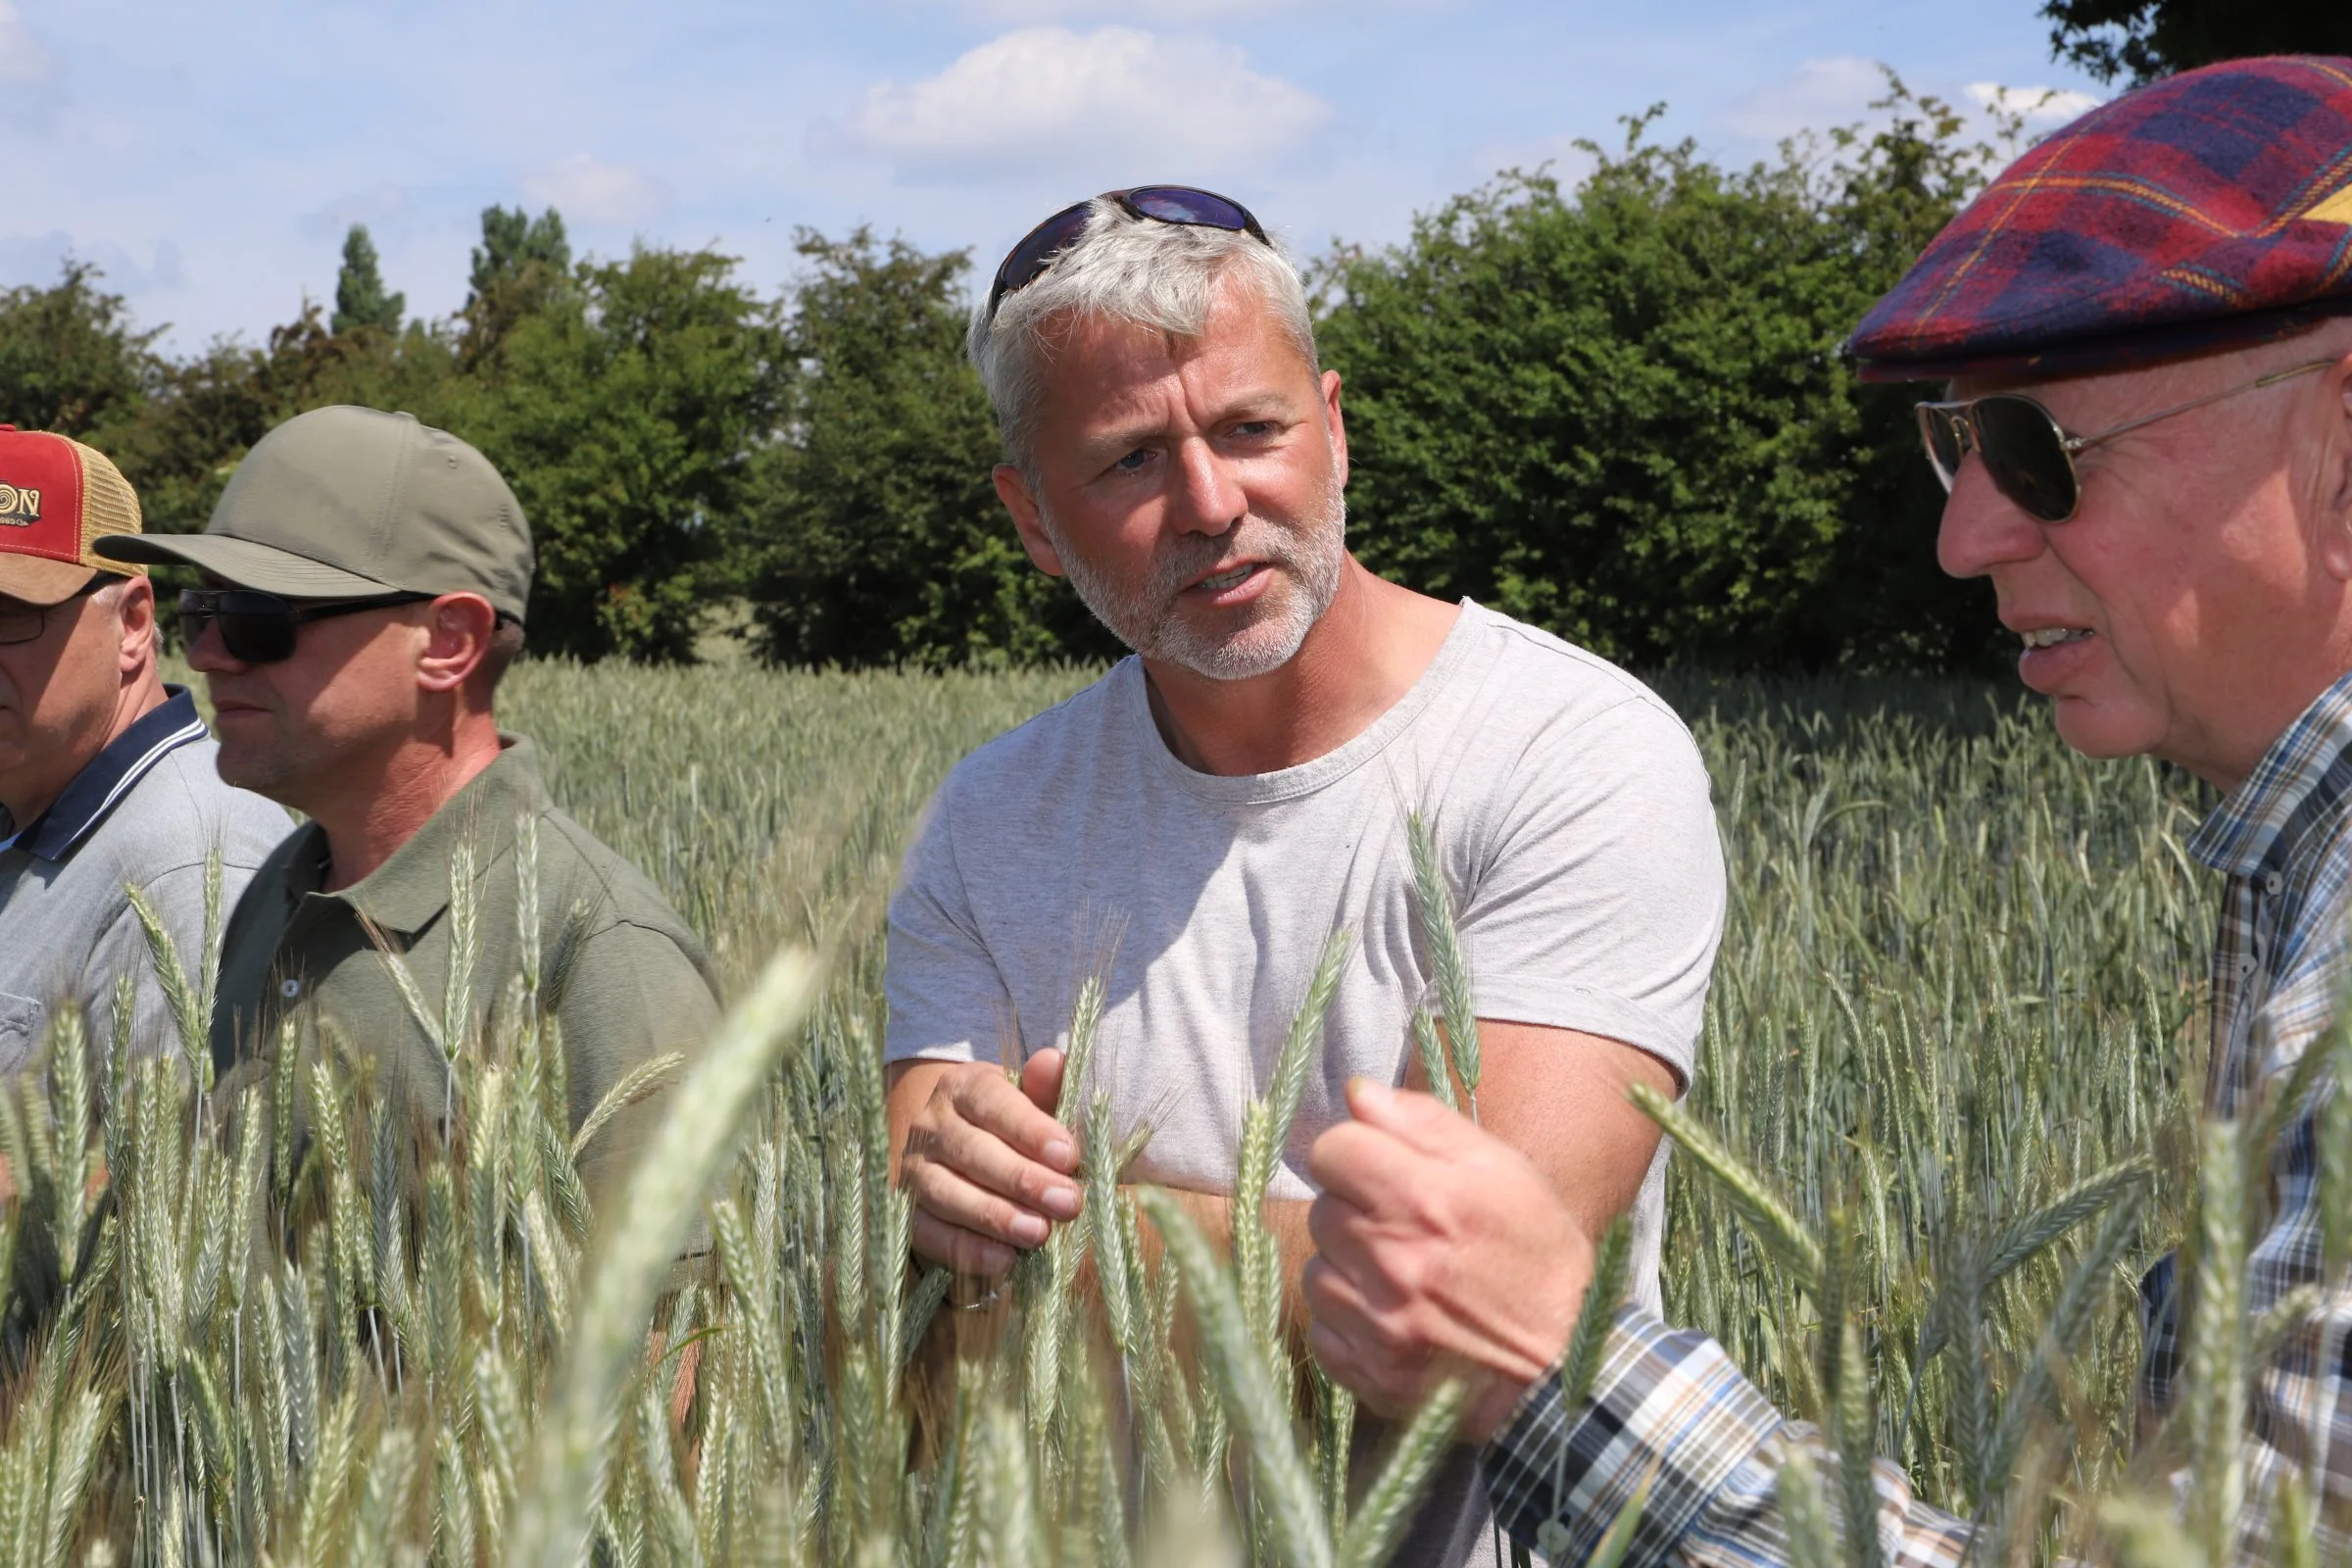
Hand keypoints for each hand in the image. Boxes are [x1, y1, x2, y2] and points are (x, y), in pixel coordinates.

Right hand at [896, 1048, 1080, 1277]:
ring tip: (1038, 1233)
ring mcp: (913, 1169)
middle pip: (973, 1151)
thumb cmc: (1014, 1131)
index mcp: (964, 1087)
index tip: (1069, 1156)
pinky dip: (966, 1248)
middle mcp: (930, 1124)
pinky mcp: (906, 1211)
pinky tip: (1004, 1260)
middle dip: (1023, 1179)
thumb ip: (1048, 1090)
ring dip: (994, 1215)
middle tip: (1067, 1203)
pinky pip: (930, 1233)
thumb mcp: (1035, 1106)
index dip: (1031, 1130)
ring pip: (947, 1192)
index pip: (993, 1103)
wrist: (966, 1160)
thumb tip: (1054, 1062)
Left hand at [1304, 1077, 1593, 1440]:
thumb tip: (1358, 1093)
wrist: (1569, 1371)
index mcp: (1424, 1199)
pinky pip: (1323, 1332)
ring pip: (1317, 1272)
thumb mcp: (1504, 1172)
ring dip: (1348, 1269)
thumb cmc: (1541, 1260)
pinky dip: (1348, 1324)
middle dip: (1354, 1212)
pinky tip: (1393, 1320)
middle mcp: (1392, 1261)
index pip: (1331, 1150)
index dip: (1354, 1154)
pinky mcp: (1371, 1376)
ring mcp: (1379, 1325)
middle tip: (1404, 1229)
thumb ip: (1424, 1123)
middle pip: (1321, 1209)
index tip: (1379, 1170)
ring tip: (1401, 1278)